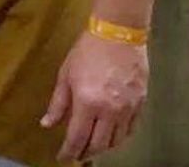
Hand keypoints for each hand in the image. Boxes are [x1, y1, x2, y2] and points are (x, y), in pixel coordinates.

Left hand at [42, 31, 148, 162]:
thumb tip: (47, 124)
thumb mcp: (66, 75)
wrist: (118, 33)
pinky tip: (111, 135)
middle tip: (77, 154)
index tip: (63, 157)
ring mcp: (127, 108)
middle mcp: (109, 109)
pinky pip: (131, 129)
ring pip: (116, 140)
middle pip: (98, 144)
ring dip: (103, 147)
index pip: (77, 137)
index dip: (69, 151)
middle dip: (86, 153)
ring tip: (93, 146)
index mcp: (87, 102)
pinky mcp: (140, 103)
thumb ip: (58, 103)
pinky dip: (120, 137)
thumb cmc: (88, 51)